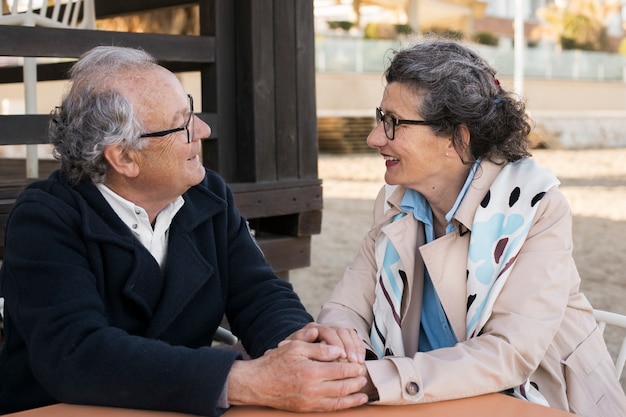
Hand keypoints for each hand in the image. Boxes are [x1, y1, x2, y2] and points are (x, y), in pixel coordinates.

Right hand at [227, 339, 368, 411]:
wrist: (258, 383)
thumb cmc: (276, 362)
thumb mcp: (295, 347)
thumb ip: (318, 348)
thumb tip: (338, 350)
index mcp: (311, 371)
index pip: (340, 370)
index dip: (352, 367)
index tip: (359, 364)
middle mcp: (312, 389)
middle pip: (343, 387)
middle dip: (356, 382)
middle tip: (364, 376)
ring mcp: (310, 401)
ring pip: (338, 401)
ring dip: (353, 397)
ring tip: (363, 392)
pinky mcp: (307, 408)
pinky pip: (329, 409)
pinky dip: (343, 406)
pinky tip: (350, 402)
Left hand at [283, 322, 365, 363]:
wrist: (296, 357)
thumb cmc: (294, 355)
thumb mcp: (293, 348)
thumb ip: (301, 340)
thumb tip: (313, 331)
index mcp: (313, 328)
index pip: (327, 331)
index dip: (336, 343)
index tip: (341, 356)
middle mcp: (326, 328)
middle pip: (341, 332)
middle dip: (348, 346)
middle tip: (353, 361)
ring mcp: (335, 332)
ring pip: (349, 335)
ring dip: (355, 348)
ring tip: (358, 362)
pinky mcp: (343, 338)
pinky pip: (355, 339)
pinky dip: (359, 348)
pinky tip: (361, 360)